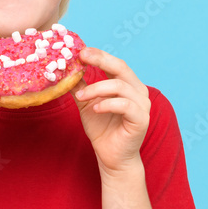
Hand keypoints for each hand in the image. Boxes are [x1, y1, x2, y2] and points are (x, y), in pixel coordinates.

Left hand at [71, 47, 150, 173]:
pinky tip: (95, 108)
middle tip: (81, 58)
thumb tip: (65, 70)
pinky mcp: (141, 119)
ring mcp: (142, 105)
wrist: (112, 157)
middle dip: (100, 60)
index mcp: (127, 84)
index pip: (115, 63)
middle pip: (121, 67)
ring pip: (120, 86)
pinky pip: (125, 105)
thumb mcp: (87, 104)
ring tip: (80, 96)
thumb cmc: (103, 129)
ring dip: (97, 88)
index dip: (99, 55)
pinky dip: (108, 104)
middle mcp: (138, 91)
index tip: (80, 51)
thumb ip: (80, 87)